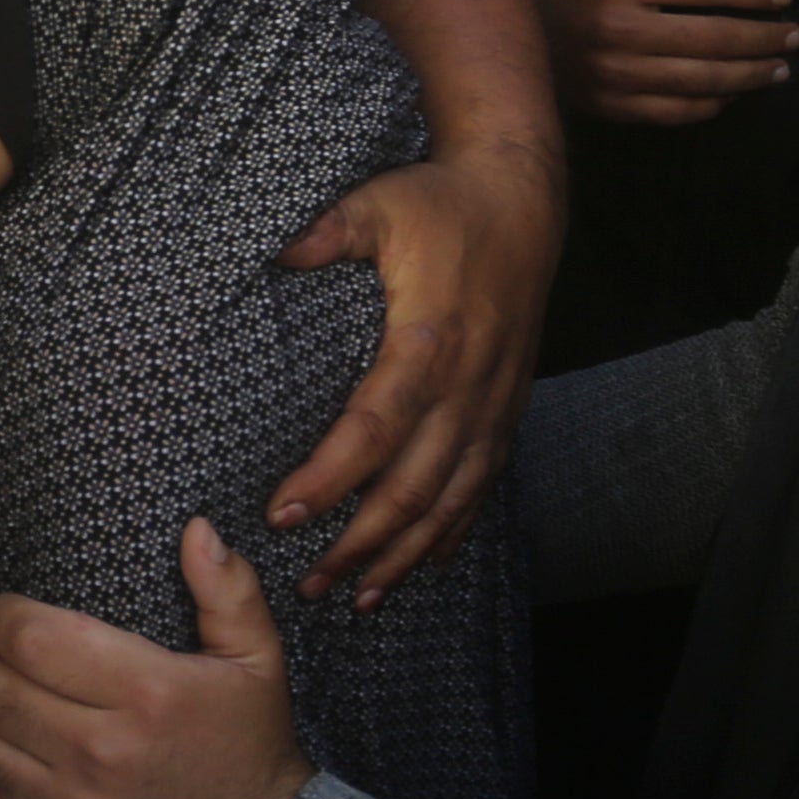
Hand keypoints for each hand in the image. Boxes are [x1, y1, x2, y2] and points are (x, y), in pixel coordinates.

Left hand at [0, 517, 311, 798]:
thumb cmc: (249, 747)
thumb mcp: (258, 661)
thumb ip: (227, 590)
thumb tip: (196, 529)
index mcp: (147, 692)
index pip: (31, 638)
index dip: (3, 616)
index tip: (10, 614)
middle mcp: (103, 750)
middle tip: (8, 658)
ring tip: (6, 702)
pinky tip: (3, 752)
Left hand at [270, 147, 549, 602]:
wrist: (522, 201)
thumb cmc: (440, 205)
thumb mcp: (378, 203)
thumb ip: (326, 231)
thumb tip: (275, 250)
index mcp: (429, 341)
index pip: (374, 428)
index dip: (330, 478)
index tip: (282, 516)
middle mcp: (468, 385)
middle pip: (414, 486)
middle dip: (360, 543)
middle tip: (309, 583)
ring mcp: (494, 404)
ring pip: (452, 501)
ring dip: (405, 555)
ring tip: (358, 597)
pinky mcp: (507, 409)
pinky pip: (482, 487)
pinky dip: (452, 532)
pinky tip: (425, 565)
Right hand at [536, 0, 796, 124]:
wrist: (503, 35)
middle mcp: (622, 29)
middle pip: (712, 36)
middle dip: (762, 38)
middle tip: (794, 38)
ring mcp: (617, 74)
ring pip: (700, 79)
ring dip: (748, 76)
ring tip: (778, 70)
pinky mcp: (612, 105)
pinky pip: (674, 111)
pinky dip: (710, 106)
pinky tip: (733, 95)